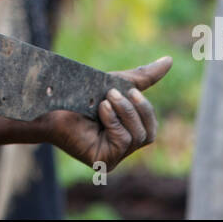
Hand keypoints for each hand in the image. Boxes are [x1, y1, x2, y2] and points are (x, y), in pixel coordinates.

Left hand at [43, 56, 171, 170]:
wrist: (52, 103)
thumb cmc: (82, 95)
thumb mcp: (117, 84)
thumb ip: (143, 77)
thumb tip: (170, 60)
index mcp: (127, 134)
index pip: (150, 127)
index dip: (145, 109)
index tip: (133, 90)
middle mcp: (122, 149)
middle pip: (149, 134)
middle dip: (136, 110)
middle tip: (114, 93)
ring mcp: (113, 158)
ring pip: (138, 138)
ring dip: (124, 113)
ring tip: (105, 100)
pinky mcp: (103, 161)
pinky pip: (123, 142)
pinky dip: (115, 122)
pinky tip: (101, 111)